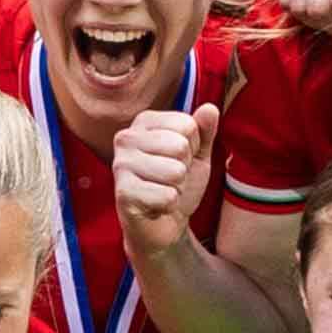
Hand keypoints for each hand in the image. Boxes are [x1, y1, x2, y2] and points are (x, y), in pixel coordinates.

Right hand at [107, 101, 213, 254]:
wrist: (164, 224)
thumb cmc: (178, 184)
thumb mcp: (198, 155)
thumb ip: (205, 131)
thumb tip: (210, 108)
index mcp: (144, 122)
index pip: (188, 124)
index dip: (193, 147)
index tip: (179, 160)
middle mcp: (126, 138)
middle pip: (181, 146)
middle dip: (185, 168)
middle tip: (171, 179)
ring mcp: (121, 165)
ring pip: (175, 171)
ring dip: (177, 188)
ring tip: (163, 190)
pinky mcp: (123, 193)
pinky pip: (167, 196)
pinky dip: (169, 205)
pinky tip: (156, 206)